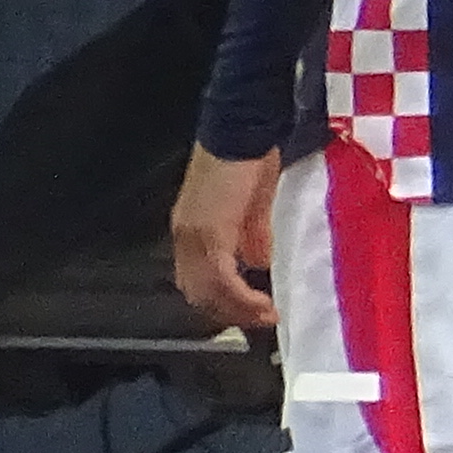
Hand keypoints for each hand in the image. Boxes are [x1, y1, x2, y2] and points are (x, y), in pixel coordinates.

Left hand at [172, 144, 278, 334]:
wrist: (242, 131)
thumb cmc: (248, 159)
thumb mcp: (252, 205)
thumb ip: (253, 235)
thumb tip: (258, 261)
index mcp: (191, 228)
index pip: (197, 278)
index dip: (222, 301)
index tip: (254, 311)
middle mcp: (185, 236)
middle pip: (197, 291)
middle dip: (230, 313)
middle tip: (261, 320)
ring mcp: (195, 235)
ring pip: (207, 291)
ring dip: (238, 310)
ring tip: (266, 316)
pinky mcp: (210, 232)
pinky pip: (222, 278)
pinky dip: (242, 298)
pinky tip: (264, 303)